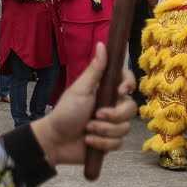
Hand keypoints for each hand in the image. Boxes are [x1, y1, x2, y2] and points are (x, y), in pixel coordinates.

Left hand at [31, 43, 135, 165]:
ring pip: (125, 127)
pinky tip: (89, 141)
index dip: (129, 85)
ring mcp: (112, 124)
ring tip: (88, 130)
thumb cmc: (66, 111)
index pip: (128, 81)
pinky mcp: (110, 141)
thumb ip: (95, 70)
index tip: (121, 91)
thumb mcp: (80, 89)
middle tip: (96, 116)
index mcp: (106, 90)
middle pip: (131, 108)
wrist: (55, 140)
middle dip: (113, 115)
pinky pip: (118, 143)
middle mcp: (112, 106)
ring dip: (104, 130)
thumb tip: (102, 43)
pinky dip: (102, 143)